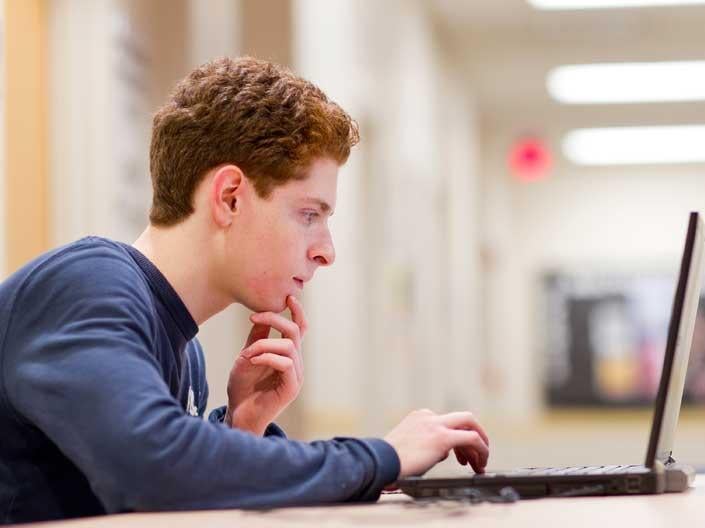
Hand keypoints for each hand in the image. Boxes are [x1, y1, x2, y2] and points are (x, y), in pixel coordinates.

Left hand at [225, 295, 306, 434]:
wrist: (238, 416)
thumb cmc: (242, 390)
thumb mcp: (247, 357)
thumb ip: (257, 339)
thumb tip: (262, 317)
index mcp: (288, 356)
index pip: (300, 329)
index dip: (298, 312)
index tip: (288, 297)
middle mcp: (296, 364)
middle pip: (295, 331)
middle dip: (275, 319)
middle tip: (254, 317)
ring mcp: (296, 376)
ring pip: (289, 346)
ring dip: (264, 344)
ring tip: (247, 353)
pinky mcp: (292, 388)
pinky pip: (285, 363)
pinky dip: (267, 357)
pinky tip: (252, 361)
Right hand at [384, 409, 489, 478]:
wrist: (379, 463)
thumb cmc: (389, 461)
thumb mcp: (408, 445)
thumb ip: (426, 444)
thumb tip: (443, 453)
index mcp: (419, 417)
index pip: (447, 423)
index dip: (457, 441)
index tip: (460, 456)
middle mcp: (428, 417)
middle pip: (463, 418)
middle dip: (476, 433)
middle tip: (480, 451)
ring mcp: (435, 425)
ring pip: (470, 424)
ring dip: (480, 445)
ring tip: (481, 463)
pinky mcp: (442, 437)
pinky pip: (472, 438)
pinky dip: (481, 450)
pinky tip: (480, 463)